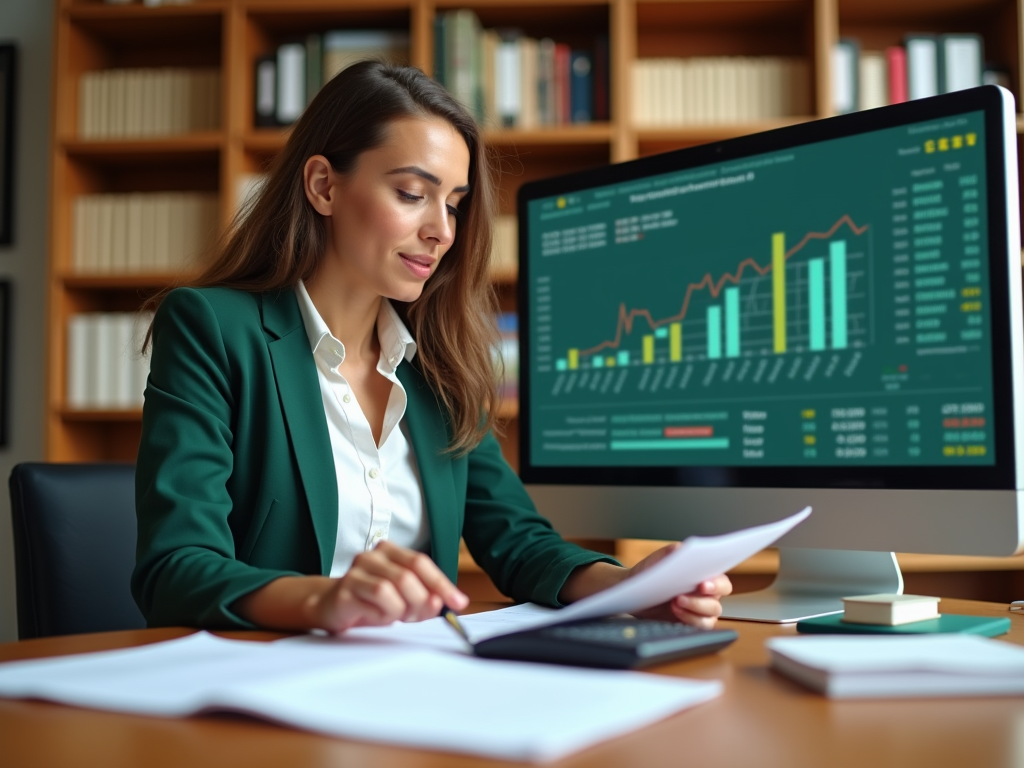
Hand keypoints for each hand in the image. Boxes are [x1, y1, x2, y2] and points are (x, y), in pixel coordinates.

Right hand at [312, 541, 468, 633]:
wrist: (331, 608)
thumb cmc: (371, 602)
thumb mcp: (403, 600)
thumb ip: (424, 599)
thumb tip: (440, 602)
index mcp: (390, 551)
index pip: (421, 563)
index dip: (442, 583)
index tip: (458, 603)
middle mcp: (373, 555)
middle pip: (409, 575)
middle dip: (421, 601)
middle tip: (418, 616)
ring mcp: (357, 570)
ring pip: (393, 587)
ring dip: (401, 609)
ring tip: (394, 616)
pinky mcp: (346, 588)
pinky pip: (376, 600)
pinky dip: (385, 613)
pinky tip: (378, 616)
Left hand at [629, 543, 732, 628]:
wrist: (636, 591)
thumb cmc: (652, 572)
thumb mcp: (660, 558)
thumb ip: (674, 552)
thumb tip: (682, 549)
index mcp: (705, 574)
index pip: (722, 581)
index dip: (717, 584)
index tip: (702, 585)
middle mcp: (707, 592)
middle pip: (719, 598)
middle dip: (705, 599)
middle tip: (685, 595)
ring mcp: (701, 609)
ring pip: (712, 614)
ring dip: (694, 608)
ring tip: (675, 602)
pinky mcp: (692, 622)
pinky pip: (701, 626)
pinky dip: (690, 619)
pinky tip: (676, 611)